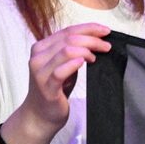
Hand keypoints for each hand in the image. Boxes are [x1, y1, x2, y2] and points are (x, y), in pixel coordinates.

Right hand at [6, 22, 111, 143]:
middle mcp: (38, 56)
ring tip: (96, 57)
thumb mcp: (64, 66)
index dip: (88, 28)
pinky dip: (74, 64)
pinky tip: (85, 63)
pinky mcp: (46, 86)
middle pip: (69, 38)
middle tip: (106, 45)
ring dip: (86, 50)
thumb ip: (73, 52)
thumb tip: (96, 40)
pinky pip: (61, 71)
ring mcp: (40, 71)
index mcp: (41, 47)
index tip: (105, 31)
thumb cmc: (55, 90)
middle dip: (92, 39)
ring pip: (66, 51)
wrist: (40, 115)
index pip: (67, 30)